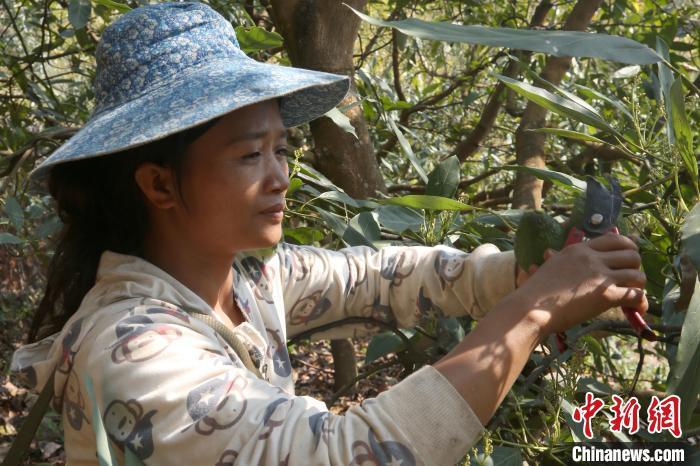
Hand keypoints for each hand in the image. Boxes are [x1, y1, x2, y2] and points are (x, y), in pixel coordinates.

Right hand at [507, 233, 646, 335]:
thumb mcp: (550, 266)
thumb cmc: (534, 292)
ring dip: (638, 285)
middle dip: (635, 267)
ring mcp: (600, 276)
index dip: (628, 247)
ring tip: (632, 295)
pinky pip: (636, 295)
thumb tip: (550, 253)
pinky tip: (636, 309)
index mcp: (579, 249)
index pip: (614, 238)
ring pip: (637, 274)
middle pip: (632, 254)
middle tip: (628, 279)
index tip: (627, 259)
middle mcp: (592, 258)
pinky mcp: (606, 295)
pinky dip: (640, 302)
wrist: (531, 308)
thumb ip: (562, 260)